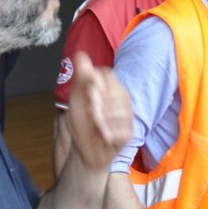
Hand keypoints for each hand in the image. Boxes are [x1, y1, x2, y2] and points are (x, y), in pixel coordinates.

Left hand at [63, 53, 132, 171]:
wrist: (85, 153)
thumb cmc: (81, 125)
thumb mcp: (77, 100)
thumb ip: (81, 78)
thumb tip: (81, 55)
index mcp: (109, 89)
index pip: (108, 75)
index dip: (97, 83)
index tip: (89, 93)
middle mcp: (122, 100)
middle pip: (117, 91)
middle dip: (100, 102)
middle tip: (91, 111)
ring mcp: (128, 117)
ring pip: (121, 111)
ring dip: (103, 119)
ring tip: (95, 125)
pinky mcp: (130, 133)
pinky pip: (123, 129)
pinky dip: (109, 133)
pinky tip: (103, 136)